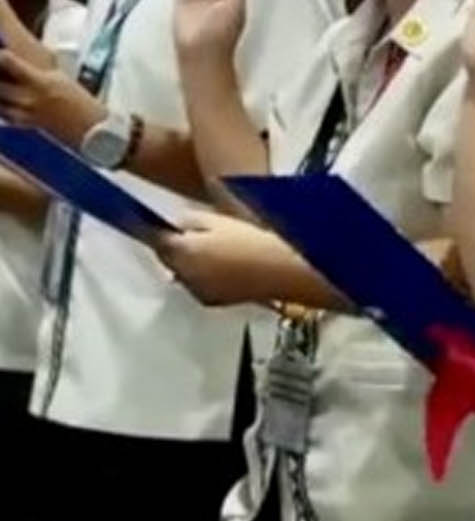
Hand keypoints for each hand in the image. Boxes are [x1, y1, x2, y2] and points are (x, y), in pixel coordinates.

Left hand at [0, 51, 106, 146]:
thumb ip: (35, 71)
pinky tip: (7, 101)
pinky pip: (1, 112)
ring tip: (6, 86)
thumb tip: (17, 61)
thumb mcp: (58, 78)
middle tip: (4, 72)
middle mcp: (27, 96)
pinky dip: (2, 105)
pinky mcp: (21, 122)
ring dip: (0, 91)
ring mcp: (22, 111)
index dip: (1, 56)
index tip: (3, 55)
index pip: (6, 61)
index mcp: (39, 81)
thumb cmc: (76, 100)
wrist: (86, 126)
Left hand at [153, 212, 303, 306]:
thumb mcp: (223, 219)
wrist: (286, 271)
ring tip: (219, 250)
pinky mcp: (214, 301)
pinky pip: (199, 285)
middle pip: (167, 257)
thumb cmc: (258, 244)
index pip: (153, 238)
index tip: (142, 220)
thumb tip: (177, 222)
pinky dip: (206, 276)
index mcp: (182, 251)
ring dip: (191, 262)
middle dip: (175, 245)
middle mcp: (184, 275)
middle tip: (194, 232)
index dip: (149, 227)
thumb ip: (192, 219)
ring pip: (183, 272)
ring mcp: (198, 291)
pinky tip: (228, 266)